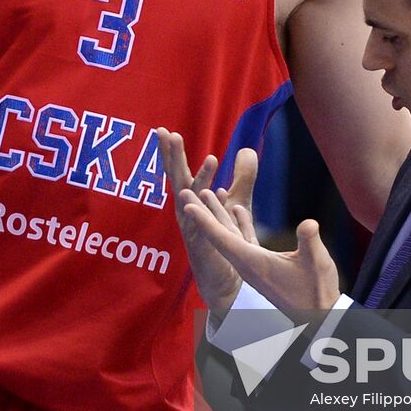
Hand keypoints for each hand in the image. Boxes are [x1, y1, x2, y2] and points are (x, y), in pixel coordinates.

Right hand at [158, 128, 248, 317]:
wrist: (228, 280)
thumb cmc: (226, 239)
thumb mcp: (237, 203)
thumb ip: (242, 179)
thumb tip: (246, 150)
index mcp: (192, 201)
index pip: (180, 171)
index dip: (171, 152)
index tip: (164, 131)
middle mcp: (188, 212)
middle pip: (178, 180)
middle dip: (172, 157)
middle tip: (164, 133)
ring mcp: (193, 229)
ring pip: (191, 201)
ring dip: (199, 180)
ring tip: (211, 159)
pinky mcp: (203, 245)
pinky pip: (204, 224)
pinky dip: (204, 211)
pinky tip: (206, 197)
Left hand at [179, 187, 340, 321]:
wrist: (317, 317)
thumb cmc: (317, 291)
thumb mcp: (316, 263)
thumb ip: (309, 242)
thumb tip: (308, 225)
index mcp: (252, 262)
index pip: (222, 239)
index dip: (204, 221)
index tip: (187, 206)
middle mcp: (246, 263)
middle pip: (218, 234)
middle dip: (203, 212)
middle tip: (185, 192)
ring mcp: (252, 264)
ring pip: (230, 235)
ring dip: (219, 214)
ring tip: (209, 192)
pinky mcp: (261, 264)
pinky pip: (244, 239)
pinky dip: (239, 223)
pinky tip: (237, 208)